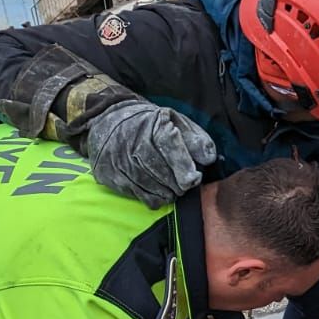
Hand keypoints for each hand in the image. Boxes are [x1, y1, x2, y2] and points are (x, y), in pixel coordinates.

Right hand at [84, 100, 216, 206]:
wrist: (109, 120)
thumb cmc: (150, 125)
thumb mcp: (175, 122)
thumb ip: (196, 139)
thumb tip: (209, 158)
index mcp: (153, 124)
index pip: (170, 147)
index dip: (184, 167)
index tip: (194, 179)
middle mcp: (134, 141)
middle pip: (161, 171)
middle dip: (177, 184)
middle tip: (184, 186)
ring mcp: (120, 159)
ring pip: (149, 185)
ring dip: (166, 193)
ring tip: (173, 191)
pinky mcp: (111, 174)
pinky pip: (137, 193)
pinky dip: (152, 198)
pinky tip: (159, 194)